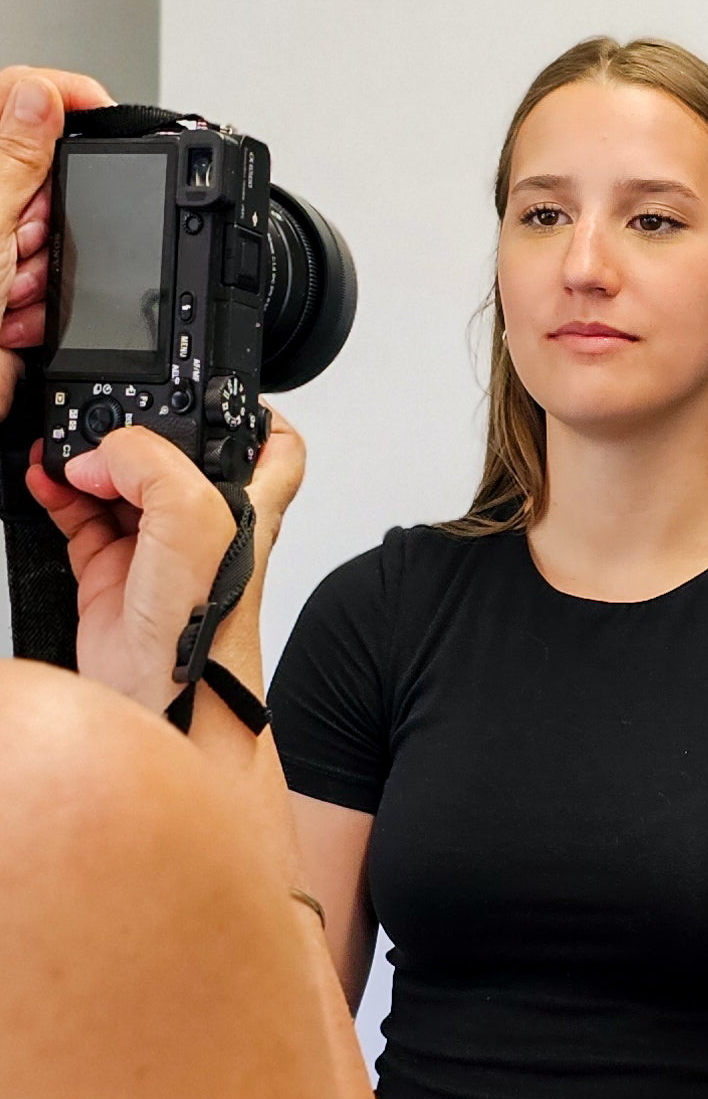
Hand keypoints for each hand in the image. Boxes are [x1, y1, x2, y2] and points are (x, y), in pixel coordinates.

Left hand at [0, 67, 112, 420]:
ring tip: (8, 289)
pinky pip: (61, 288)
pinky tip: (11, 316)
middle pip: (51, 177)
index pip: (18, 99)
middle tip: (24, 239)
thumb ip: (14, 153)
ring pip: (63, 237)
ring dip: (47, 269)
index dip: (64, 98)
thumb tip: (43, 93)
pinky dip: (46, 307)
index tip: (100, 111)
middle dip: (52, 215)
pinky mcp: (15, 296)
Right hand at [24, 407, 304, 713]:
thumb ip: (154, 462)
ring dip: (89, 458)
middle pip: (176, 454)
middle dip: (140, 430)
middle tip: (106, 422)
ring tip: (65, 447)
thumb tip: (105, 452)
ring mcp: (155, 547)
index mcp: (246, 504)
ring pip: (120, 481)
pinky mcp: (110, 572)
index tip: (215, 390)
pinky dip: (58, 492)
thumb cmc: (207, 634)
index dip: (251, 410)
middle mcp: (204, 523)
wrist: (166, 708)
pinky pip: (79, 516)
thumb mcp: (194, 517)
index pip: (272, 444)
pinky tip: (45, 477)